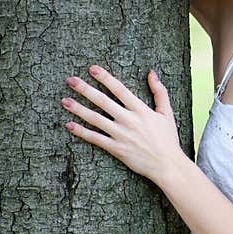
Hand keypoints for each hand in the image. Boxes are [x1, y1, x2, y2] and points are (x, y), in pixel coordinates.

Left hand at [61, 65, 184, 183]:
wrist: (167, 164)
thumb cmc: (168, 138)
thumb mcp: (167, 112)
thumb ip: (160, 92)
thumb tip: (151, 73)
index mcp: (141, 110)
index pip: (120, 89)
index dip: (105, 78)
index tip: (92, 69)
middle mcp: (129, 120)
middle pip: (103, 101)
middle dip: (85, 89)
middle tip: (71, 80)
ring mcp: (121, 135)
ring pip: (95, 119)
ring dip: (78, 109)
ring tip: (65, 100)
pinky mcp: (116, 148)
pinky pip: (95, 138)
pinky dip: (81, 132)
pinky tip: (69, 125)